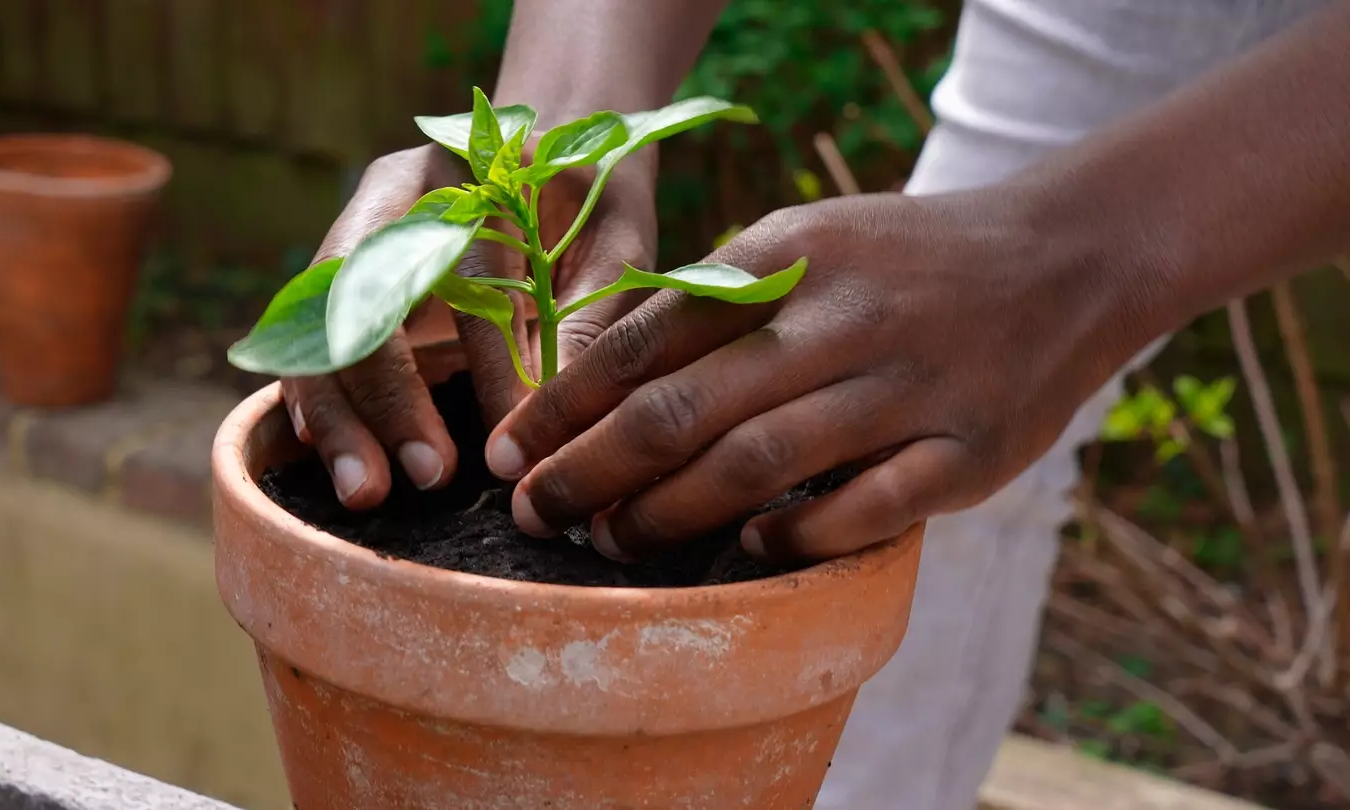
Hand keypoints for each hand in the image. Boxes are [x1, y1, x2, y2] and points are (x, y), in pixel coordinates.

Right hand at [284, 144, 657, 507]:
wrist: (548, 149)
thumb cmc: (593, 201)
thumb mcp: (613, 245)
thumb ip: (589, 318)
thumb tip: (556, 417)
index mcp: (469, 173)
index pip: (468, 274)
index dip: (488, 362)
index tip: (510, 438)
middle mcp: (395, 200)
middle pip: (364, 295)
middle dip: (388, 395)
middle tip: (426, 476)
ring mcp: (355, 242)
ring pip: (319, 326)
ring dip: (337, 414)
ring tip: (364, 490)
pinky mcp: (340, 288)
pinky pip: (307, 345)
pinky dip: (309, 401)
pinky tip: (319, 456)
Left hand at [486, 191, 1155, 562]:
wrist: (1064, 259)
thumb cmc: (903, 262)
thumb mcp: (808, 240)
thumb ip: (716, 297)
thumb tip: (601, 366)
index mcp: (788, 255)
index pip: (647, 337)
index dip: (566, 406)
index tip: (511, 455)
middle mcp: (841, 318)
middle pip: (684, 408)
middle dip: (591, 471)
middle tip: (536, 515)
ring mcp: (908, 386)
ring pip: (758, 462)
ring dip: (670, 513)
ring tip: (612, 541)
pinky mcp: (967, 451)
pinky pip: (866, 507)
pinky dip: (798, 533)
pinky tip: (748, 547)